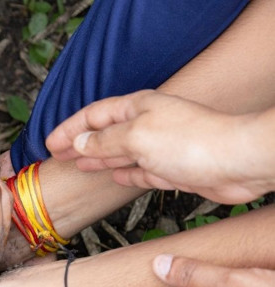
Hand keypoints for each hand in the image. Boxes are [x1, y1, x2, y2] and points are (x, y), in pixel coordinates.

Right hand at [46, 90, 274, 203]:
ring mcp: (160, 147)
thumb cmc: (191, 142)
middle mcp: (147, 125)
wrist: (237, 162)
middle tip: (56, 155)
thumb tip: (79, 143)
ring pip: (120, 153)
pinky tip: (114, 178)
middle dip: (80, 144)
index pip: (93, 116)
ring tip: (77, 166)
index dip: (69, 129)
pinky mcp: (173, 170)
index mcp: (137, 108)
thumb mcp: (136, 137)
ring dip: (98, 160)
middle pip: (105, 133)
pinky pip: (141, 171)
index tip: (50, 143)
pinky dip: (125, 174)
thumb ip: (104, 141)